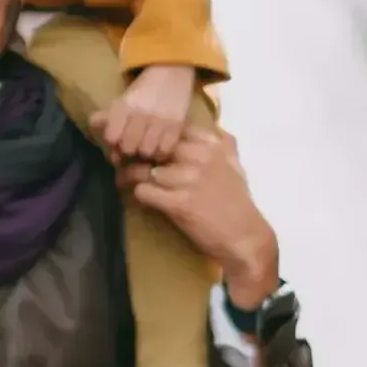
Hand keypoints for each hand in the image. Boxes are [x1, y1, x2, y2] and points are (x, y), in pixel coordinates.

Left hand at [92, 64, 197, 163]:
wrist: (171, 73)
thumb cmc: (142, 92)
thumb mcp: (121, 101)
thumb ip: (106, 117)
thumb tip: (94, 132)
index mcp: (123, 106)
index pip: (111, 138)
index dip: (112, 144)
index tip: (116, 144)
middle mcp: (141, 114)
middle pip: (128, 148)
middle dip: (128, 151)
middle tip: (131, 148)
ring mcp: (160, 121)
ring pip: (146, 152)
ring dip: (144, 154)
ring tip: (145, 148)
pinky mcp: (177, 126)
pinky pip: (165, 150)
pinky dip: (160, 153)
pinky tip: (158, 148)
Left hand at [120, 126, 278, 308]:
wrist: (245, 238)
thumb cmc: (238, 204)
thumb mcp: (236, 167)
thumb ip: (224, 145)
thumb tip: (215, 128)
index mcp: (215, 146)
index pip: (174, 129)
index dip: (154, 134)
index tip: (144, 143)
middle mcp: (202, 157)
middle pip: (154, 146)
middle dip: (135, 153)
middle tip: (121, 160)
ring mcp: (190, 180)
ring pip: (144, 170)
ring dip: (129, 176)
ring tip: (120, 180)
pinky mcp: (179, 204)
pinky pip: (145, 192)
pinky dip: (135, 194)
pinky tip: (132, 197)